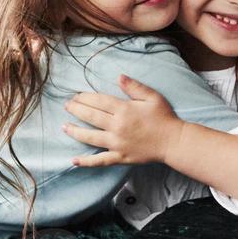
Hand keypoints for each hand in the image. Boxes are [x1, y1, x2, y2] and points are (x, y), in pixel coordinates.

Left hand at [62, 75, 182, 166]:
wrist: (173, 142)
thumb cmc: (164, 117)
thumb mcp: (152, 97)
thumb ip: (134, 86)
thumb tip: (118, 76)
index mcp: (124, 110)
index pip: (99, 101)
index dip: (85, 97)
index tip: (76, 95)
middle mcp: (117, 127)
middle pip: (91, 116)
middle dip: (76, 110)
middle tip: (66, 105)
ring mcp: (117, 144)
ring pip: (90, 137)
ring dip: (75, 132)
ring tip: (64, 127)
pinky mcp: (119, 157)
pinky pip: (100, 161)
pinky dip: (86, 162)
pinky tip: (73, 161)